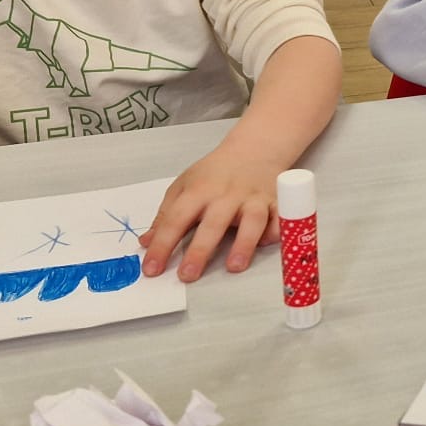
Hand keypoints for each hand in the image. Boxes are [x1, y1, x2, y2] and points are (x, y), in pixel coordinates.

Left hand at [140, 147, 279, 281]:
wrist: (254, 150)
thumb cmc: (215, 173)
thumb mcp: (184, 186)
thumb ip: (165, 216)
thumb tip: (147, 243)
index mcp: (199, 191)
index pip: (176, 219)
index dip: (163, 245)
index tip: (152, 269)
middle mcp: (226, 195)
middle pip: (213, 224)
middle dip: (199, 251)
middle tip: (187, 276)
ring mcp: (253, 199)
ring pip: (251, 221)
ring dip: (243, 244)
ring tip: (234, 267)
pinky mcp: (276, 203)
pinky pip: (279, 219)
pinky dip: (275, 232)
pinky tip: (266, 245)